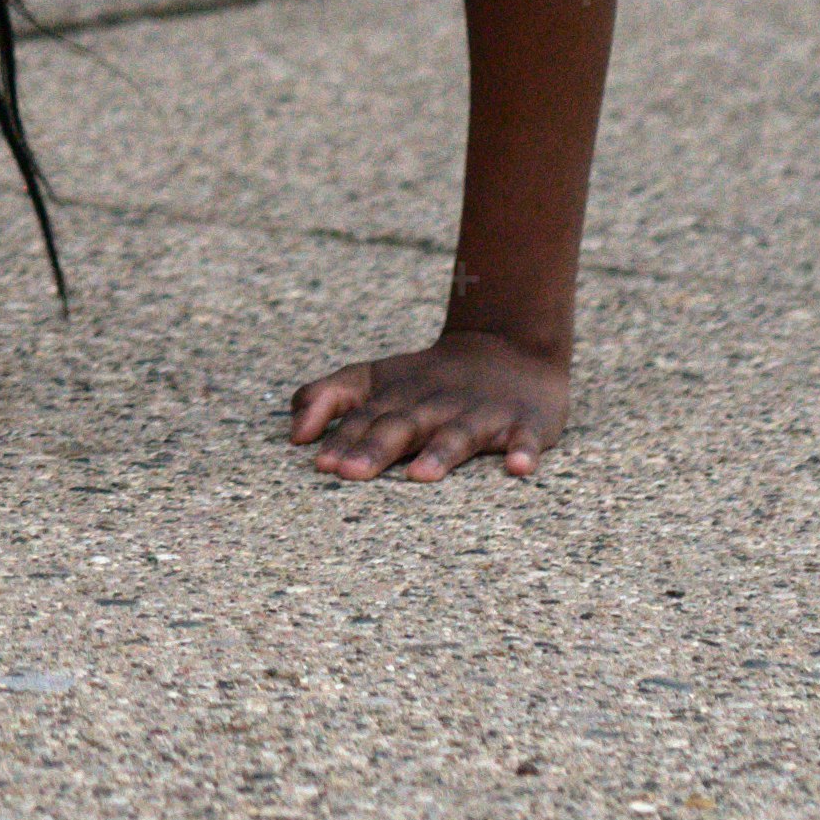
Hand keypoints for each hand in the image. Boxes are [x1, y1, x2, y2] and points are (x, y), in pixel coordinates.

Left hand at [285, 331, 567, 479]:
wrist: (507, 345)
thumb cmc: (426, 379)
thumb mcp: (371, 378)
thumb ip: (325, 397)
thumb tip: (293, 435)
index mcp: (396, 396)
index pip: (362, 418)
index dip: (341, 439)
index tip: (322, 463)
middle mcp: (434, 405)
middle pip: (401, 426)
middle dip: (375, 448)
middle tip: (350, 473)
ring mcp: (480, 414)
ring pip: (458, 435)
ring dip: (440, 453)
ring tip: (421, 474)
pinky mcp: (524, 423)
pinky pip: (526, 439)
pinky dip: (524, 452)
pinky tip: (520, 466)